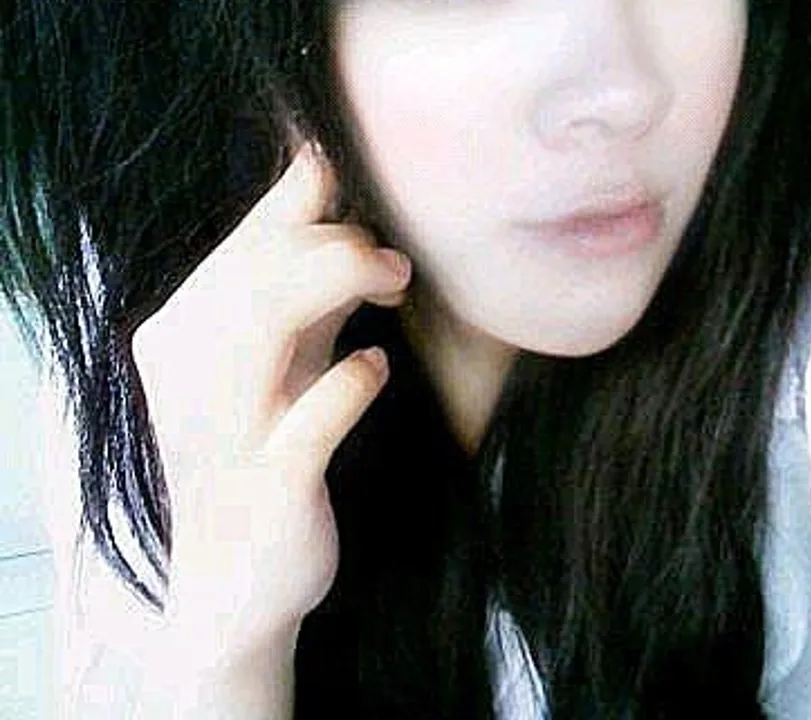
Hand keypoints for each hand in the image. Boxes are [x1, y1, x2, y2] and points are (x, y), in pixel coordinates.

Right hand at [131, 143, 411, 669]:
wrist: (231, 587)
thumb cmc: (259, 457)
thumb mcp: (271, 367)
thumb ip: (295, 296)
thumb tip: (335, 211)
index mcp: (183, 338)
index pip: (240, 243)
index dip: (298, 196)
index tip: (350, 177)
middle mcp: (192, 377)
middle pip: (257, 266)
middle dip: (335, 239)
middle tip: (393, 263)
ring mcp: (227, 431)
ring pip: (268, 317)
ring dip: (342, 278)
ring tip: (391, 285)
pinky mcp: (271, 485)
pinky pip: (313, 417)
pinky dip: (353, 380)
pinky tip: (374, 369)